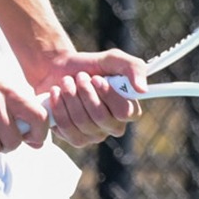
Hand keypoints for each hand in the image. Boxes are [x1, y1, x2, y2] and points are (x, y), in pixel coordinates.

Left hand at [31, 51, 146, 147]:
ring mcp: (94, 136)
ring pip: (82, 122)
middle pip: (100, 117)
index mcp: (128, 109)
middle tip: (79, 77)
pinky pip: (66, 128)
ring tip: (66, 82)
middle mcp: (114, 126)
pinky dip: (58, 107)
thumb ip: (133, 68)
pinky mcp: (74, 138)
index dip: (108, 95)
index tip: (96, 78)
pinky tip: (56, 94)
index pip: (125, 112)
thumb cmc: (90, 65)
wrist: (58, 69)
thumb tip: (143, 89)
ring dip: (70, 97)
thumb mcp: (113, 59)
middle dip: (85, 93)